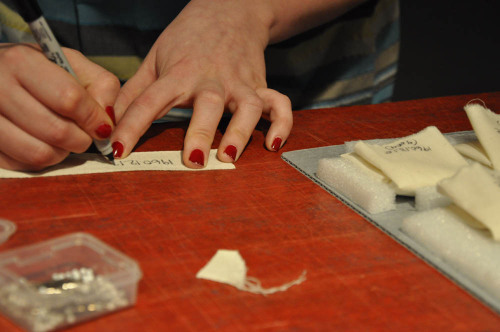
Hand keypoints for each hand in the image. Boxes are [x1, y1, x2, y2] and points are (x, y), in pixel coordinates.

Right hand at [0, 44, 119, 170]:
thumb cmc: (40, 69)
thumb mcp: (72, 63)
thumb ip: (100, 85)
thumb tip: (107, 121)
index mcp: (21, 61)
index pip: (69, 99)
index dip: (93, 118)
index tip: (103, 126)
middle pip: (56, 131)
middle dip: (81, 139)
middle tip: (84, 134)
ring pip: (39, 153)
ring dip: (62, 153)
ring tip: (64, 139)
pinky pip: (23, 165)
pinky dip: (42, 160)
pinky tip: (42, 143)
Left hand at [112, 0, 292, 167]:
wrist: (230, 11)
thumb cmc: (188, 39)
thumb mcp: (155, 58)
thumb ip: (133, 91)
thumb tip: (109, 121)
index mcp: (178, 73)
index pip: (150, 101)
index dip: (131, 126)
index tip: (117, 151)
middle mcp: (211, 78)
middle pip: (208, 104)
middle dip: (201, 132)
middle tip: (193, 160)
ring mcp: (240, 82)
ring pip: (248, 105)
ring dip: (241, 131)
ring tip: (230, 156)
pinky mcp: (260, 84)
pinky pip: (279, 103)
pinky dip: (282, 124)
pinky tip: (273, 145)